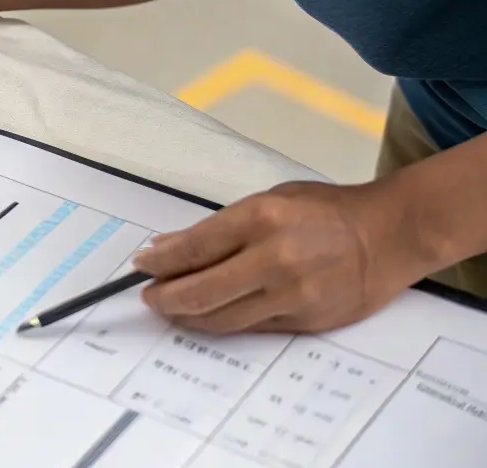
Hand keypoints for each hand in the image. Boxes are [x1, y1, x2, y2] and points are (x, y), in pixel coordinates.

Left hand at [133, 180, 428, 333]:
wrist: (388, 235)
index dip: (158, 262)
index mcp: (260, 219)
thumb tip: (169, 248)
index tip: (140, 265)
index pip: (193, 248)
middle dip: (165, 297)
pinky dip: (223, 323)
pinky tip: (207, 316)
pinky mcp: (306, 321)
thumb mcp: (268, 201)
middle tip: (148, 296)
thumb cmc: (324, 210)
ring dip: (188, 316)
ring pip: (223, 318)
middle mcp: (274, 259)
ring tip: (171, 309)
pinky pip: (252, 328)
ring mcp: (292, 294)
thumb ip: (220, 227)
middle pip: (201, 291)